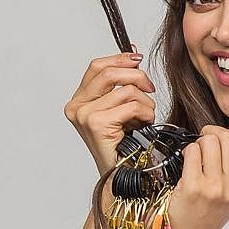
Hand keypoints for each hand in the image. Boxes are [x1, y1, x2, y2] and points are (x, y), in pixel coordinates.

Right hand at [64, 52, 156, 174]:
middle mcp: (77, 106)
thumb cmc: (126, 145)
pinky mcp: (97, 124)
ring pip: (126, 90)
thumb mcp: (122, 108)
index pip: (98, 66)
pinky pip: (132, 105)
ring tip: (146, 117)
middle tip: (150, 89)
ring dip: (146, 102)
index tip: (138, 58)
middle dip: (138, 77)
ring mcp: (84, 115)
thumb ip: (122, 84)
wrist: (123, 176)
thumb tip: (133, 53)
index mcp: (79, 100)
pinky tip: (144, 125)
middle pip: (110, 72)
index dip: (120, 58)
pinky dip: (146, 113)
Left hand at [168, 125, 228, 228]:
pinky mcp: (192, 185)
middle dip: (214, 133)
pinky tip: (188, 161)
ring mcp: (213, 186)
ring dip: (199, 142)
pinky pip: (191, 151)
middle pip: (228, 138)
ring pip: (208, 141)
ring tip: (197, 154)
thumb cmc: (209, 212)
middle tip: (207, 139)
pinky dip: (188, 151)